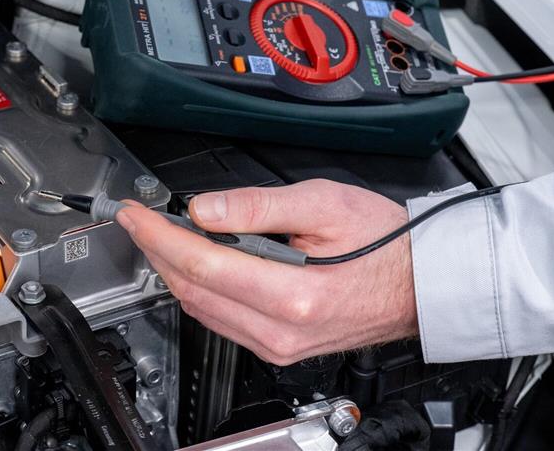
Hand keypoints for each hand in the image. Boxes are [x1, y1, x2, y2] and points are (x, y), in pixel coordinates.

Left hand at [116, 181, 417, 365]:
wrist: (418, 284)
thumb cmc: (383, 243)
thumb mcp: (325, 203)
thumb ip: (258, 206)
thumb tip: (204, 210)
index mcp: (293, 296)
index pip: (201, 263)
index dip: (158, 236)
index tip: (135, 215)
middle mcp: (280, 331)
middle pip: (192, 289)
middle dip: (156, 251)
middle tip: (139, 220)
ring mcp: (277, 347)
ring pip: (200, 309)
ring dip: (174, 270)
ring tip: (161, 235)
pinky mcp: (277, 349)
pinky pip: (220, 320)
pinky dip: (199, 289)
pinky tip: (195, 263)